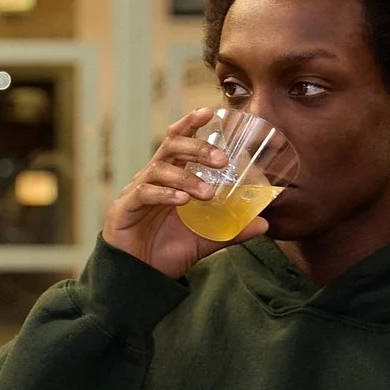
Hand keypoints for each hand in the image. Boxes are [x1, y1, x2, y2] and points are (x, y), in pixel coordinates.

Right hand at [102, 109, 266, 279]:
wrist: (138, 277)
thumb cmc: (166, 251)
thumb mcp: (205, 240)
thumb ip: (231, 230)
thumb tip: (264, 224)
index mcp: (169, 178)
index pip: (177, 141)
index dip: (190, 123)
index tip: (210, 112)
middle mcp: (152, 179)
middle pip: (171, 148)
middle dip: (197, 148)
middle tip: (222, 160)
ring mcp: (136, 192)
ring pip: (159, 170)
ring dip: (186, 178)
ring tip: (207, 194)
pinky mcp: (125, 209)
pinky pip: (145, 193)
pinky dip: (165, 194)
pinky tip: (182, 201)